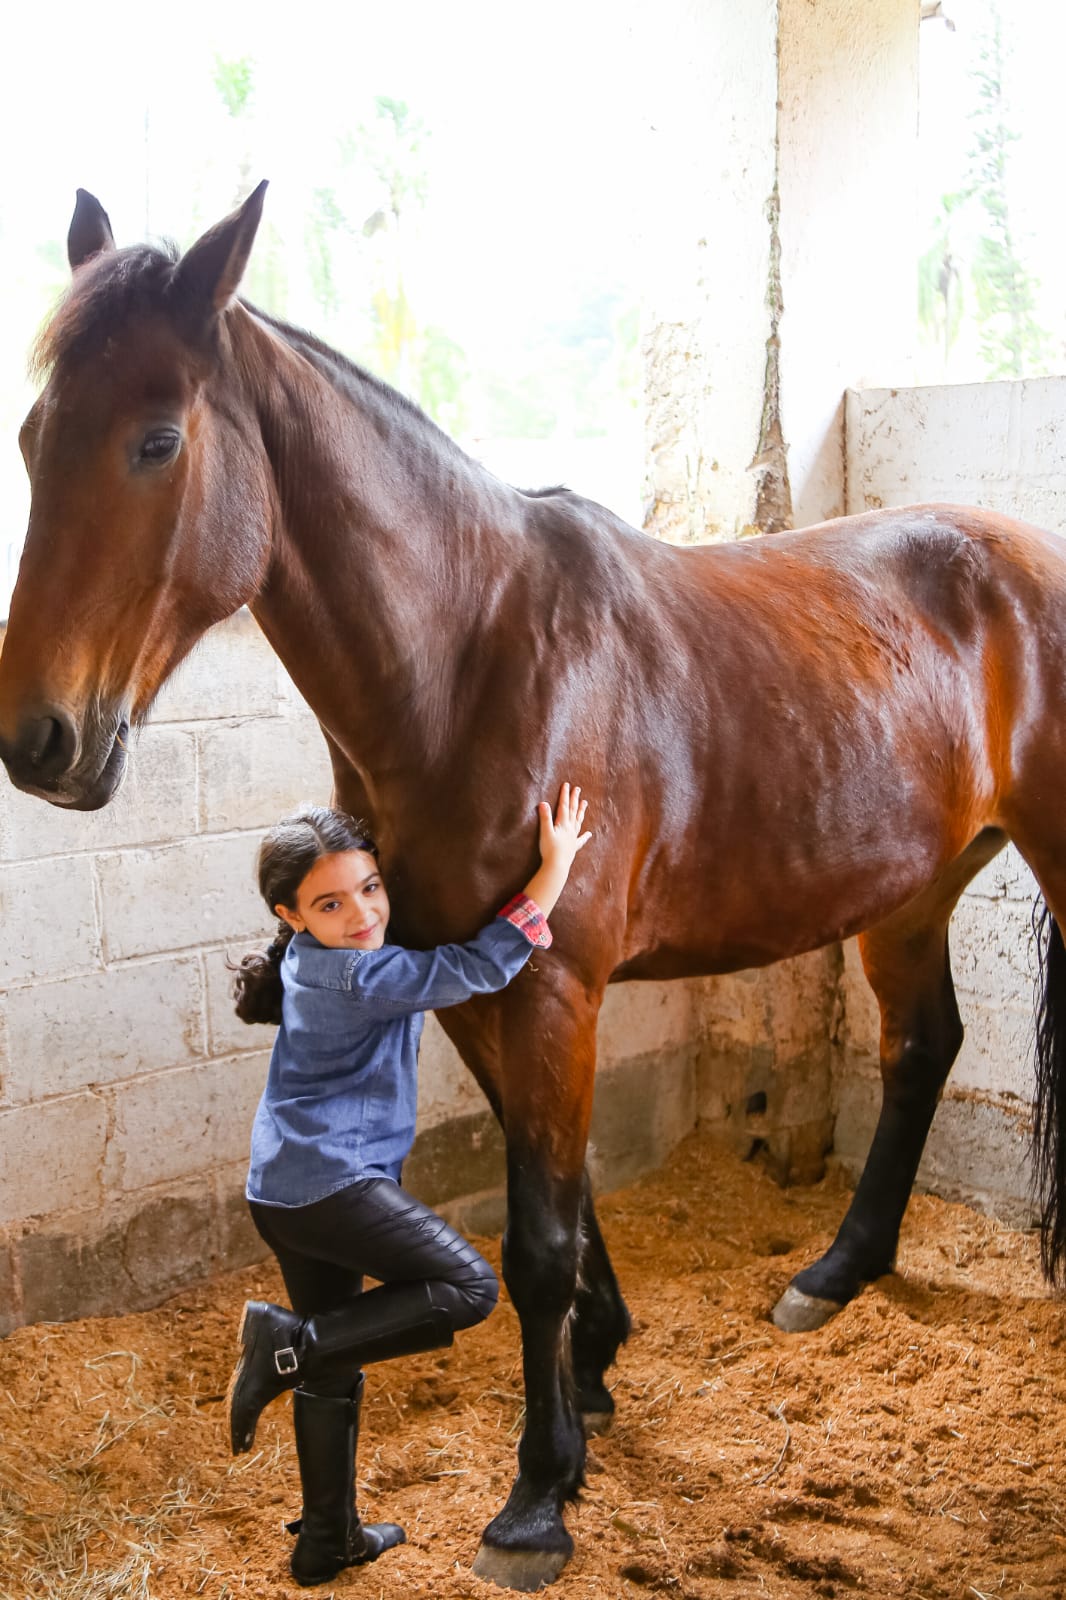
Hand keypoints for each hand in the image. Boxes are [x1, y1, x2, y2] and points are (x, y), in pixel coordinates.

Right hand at [522, 783, 591, 918]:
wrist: (556, 867)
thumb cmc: (549, 850)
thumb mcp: (545, 832)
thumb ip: (544, 818)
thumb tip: (543, 803)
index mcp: (563, 824)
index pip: (564, 806)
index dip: (565, 795)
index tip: (567, 785)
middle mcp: (570, 829)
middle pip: (573, 811)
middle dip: (574, 799)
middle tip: (578, 789)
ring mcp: (573, 838)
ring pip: (578, 821)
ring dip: (581, 811)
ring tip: (585, 803)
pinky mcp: (573, 847)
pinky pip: (580, 840)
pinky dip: (585, 836)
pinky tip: (589, 834)